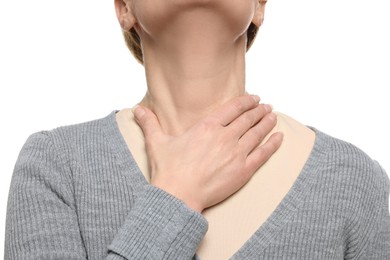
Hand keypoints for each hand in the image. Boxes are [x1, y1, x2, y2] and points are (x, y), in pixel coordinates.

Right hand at [134, 95, 282, 212]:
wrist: (178, 196)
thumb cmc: (168, 170)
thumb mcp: (157, 143)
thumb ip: (149, 123)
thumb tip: (136, 109)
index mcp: (207, 127)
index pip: (232, 108)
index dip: (245, 101)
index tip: (253, 98)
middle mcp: (225, 136)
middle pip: (248, 119)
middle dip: (259, 110)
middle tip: (266, 106)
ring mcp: (236, 153)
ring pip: (257, 133)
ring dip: (267, 123)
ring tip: (273, 116)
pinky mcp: (243, 171)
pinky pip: (263, 154)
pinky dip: (273, 145)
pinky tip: (280, 137)